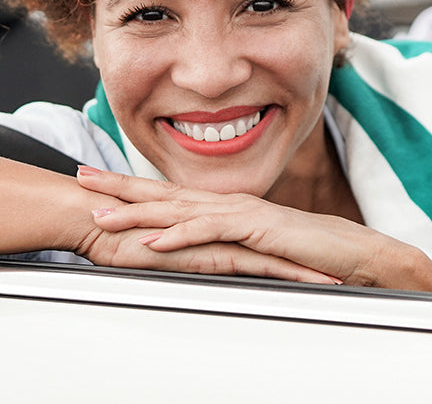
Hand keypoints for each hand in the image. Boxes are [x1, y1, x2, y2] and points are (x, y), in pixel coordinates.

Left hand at [74, 167, 431, 293]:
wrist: (352, 254)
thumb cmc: (307, 254)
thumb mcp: (254, 251)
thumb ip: (224, 247)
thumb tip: (193, 254)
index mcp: (223, 207)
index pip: (167, 194)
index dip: (128, 184)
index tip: (92, 179)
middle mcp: (226, 203)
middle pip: (162, 192)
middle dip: (118, 183)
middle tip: (79, 177)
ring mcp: (240, 213)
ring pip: (178, 209)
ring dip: (137, 210)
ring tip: (101, 212)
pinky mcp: (254, 229)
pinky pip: (209, 232)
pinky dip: (178, 236)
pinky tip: (152, 241)